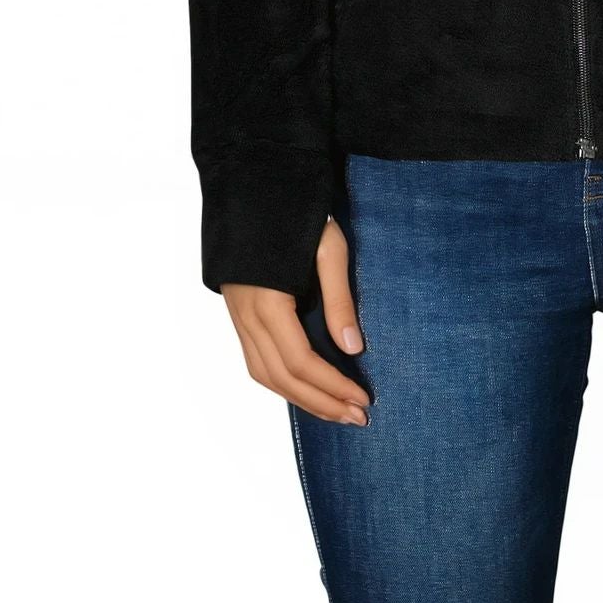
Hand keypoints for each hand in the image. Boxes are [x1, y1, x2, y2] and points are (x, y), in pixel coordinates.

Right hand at [222, 218, 373, 425]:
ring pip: (265, 376)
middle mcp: (246, 316)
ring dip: (302, 399)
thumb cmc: (295, 212)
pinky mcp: (239, 314)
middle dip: (321, 403)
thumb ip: (339, 299)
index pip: (301, 361)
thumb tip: (354, 349)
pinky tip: (308, 387)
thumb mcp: (327, 248)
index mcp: (267, 302)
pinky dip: (284, 382)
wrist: (253, 185)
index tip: (363, 400)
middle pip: (282, 378)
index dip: (332, 386)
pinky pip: (258, 361)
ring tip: (337, 412)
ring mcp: (238, 317)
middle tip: (357, 417)